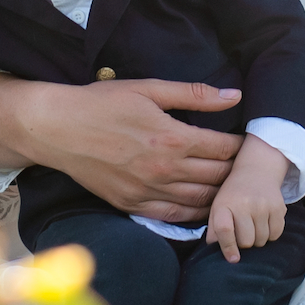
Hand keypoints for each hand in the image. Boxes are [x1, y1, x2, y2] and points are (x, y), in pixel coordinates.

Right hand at [30, 78, 246, 224]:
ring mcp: (147, 190)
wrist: (58, 128)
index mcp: (172, 138)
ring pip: (199, 200)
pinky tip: (204, 210)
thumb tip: (235, 95)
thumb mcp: (149, 88)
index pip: (222, 149)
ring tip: (230, 189)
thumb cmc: (102, 103)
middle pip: (216, 177)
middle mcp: (164, 169)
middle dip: (235, 172)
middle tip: (245, 169)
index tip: (247, 145)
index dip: (239, 147)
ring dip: (220, 195)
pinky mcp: (131, 204)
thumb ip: (194, 94)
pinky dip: (194, 215)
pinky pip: (173, 216)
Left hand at [207, 134, 289, 264]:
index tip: (233, 259)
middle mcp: (245, 204)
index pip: (225, 230)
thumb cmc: (233, 194)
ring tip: (253, 227)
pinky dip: (271, 234)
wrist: (257, 171)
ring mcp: (263, 205)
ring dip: (258, 240)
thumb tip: (212, 249)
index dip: (228, 247)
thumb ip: (214, 229)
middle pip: (247, 241)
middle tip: (242, 234)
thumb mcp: (218, 207)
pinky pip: (276, 234)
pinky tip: (265, 224)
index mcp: (225, 204)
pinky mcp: (279, 207)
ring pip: (262, 240)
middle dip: (244, 243)